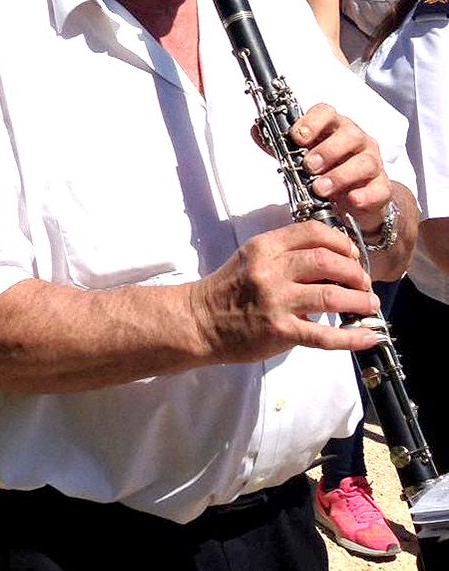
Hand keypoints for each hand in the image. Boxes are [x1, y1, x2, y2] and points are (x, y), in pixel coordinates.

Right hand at [189, 219, 380, 362]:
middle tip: (364, 283)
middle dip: (356, 272)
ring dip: (359, 301)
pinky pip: (324, 335)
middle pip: (328, 261)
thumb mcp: (252, 260)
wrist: (199, 321)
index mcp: (265, 247)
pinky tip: (368, 336)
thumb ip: (286, 257)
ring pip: (331, 295)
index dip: (342, 242)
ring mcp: (276, 301)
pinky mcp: (280, 331)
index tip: (353, 255)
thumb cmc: (228, 290)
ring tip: (370, 306)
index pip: (313, 233)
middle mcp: (271, 270)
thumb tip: (332, 264)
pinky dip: (351, 337)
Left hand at [289, 102, 391, 230]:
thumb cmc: (326, 172)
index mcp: (335, 128)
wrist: (355, 202)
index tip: (297, 136)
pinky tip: (351, 200)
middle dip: (327, 150)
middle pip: (349, 134)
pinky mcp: (383, 188)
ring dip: (340, 175)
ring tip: (320, 189)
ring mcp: (373, 164)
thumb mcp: (300, 157)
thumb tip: (256, 130)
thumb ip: (279, 144)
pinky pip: (380, 189)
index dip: (312, 121)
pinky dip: (365, 194)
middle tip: (308, 167)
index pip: (327, 112)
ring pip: (365, 162)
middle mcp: (357, 141)